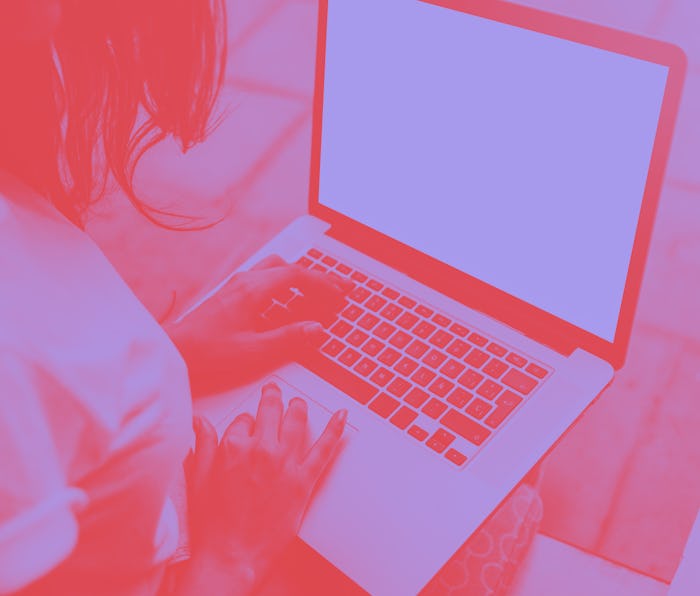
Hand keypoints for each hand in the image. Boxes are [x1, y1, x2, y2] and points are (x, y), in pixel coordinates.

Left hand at [166, 255, 351, 395]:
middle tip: (338, 287)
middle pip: (290, 268)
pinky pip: (265, 277)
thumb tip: (317, 328)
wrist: (176, 351)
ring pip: (276, 269)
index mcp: (254, 290)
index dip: (323, 283)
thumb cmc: (208, 351)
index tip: (340, 294)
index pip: (298, 276)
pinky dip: (285, 282)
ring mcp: (237, 285)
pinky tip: (288, 297)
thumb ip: (289, 338)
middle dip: (317, 277)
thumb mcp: (254, 350)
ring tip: (318, 289)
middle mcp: (245, 281)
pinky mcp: (231, 294)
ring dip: (300, 277)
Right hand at [183, 383, 346, 593]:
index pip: (243, 419)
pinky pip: (323, 449)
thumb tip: (199, 422)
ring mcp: (284, 464)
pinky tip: (341, 417)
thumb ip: (202, 445)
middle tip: (274, 392)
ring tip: (298, 403)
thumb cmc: (212, 525)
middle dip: (272, 397)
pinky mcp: (303, 481)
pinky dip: (335, 430)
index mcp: (233, 447)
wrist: (232, 556)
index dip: (245, 423)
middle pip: (271, 410)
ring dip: (298, 407)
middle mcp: (261, 450)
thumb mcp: (198, 479)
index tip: (246, 428)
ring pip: (296, 421)